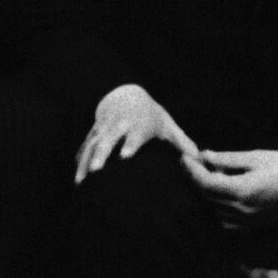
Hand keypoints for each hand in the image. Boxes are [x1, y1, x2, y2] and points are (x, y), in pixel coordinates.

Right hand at [73, 84, 196, 182]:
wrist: (122, 95)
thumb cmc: (150, 115)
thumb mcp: (167, 125)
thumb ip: (182, 143)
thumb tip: (200, 160)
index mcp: (139, 123)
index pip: (134, 134)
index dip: (130, 143)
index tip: (125, 156)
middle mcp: (119, 126)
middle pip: (108, 140)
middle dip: (101, 154)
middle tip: (97, 170)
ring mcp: (103, 130)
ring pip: (92, 146)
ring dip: (86, 162)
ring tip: (81, 182)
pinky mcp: (93, 134)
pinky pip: (84, 148)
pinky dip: (80, 163)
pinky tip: (77, 180)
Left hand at [182, 148, 277, 230]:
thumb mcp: (256, 157)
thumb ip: (227, 159)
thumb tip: (203, 155)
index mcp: (244, 190)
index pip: (206, 183)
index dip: (191, 170)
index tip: (183, 157)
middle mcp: (244, 210)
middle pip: (207, 196)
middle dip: (196, 179)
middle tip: (190, 162)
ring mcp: (249, 221)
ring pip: (215, 208)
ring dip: (206, 192)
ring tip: (206, 172)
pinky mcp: (255, 225)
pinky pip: (227, 220)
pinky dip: (218, 206)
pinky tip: (221, 192)